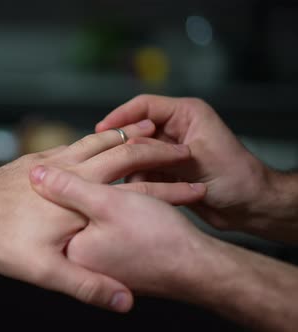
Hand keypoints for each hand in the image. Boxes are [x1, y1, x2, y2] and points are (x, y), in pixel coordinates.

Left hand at [0, 120, 204, 311]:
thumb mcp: (44, 271)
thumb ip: (85, 285)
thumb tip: (122, 301)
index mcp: (80, 193)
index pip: (133, 173)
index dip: (167, 178)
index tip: (193, 180)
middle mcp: (67, 168)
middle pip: (118, 148)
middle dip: (150, 146)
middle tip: (175, 143)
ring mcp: (48, 160)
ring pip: (94, 140)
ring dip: (122, 135)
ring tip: (143, 129)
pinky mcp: (33, 160)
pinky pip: (71, 143)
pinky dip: (93, 139)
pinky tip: (93, 143)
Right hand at [95, 95, 294, 240]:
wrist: (250, 207)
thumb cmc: (236, 178)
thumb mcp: (195, 160)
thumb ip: (159, 152)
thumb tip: (126, 147)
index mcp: (186, 114)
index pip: (144, 106)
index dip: (121, 116)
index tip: (101, 129)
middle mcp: (175, 130)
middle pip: (136, 130)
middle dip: (122, 146)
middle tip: (105, 159)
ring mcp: (168, 151)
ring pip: (135, 154)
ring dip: (132, 168)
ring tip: (129, 181)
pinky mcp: (166, 171)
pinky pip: (142, 172)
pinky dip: (139, 182)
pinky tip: (141, 192)